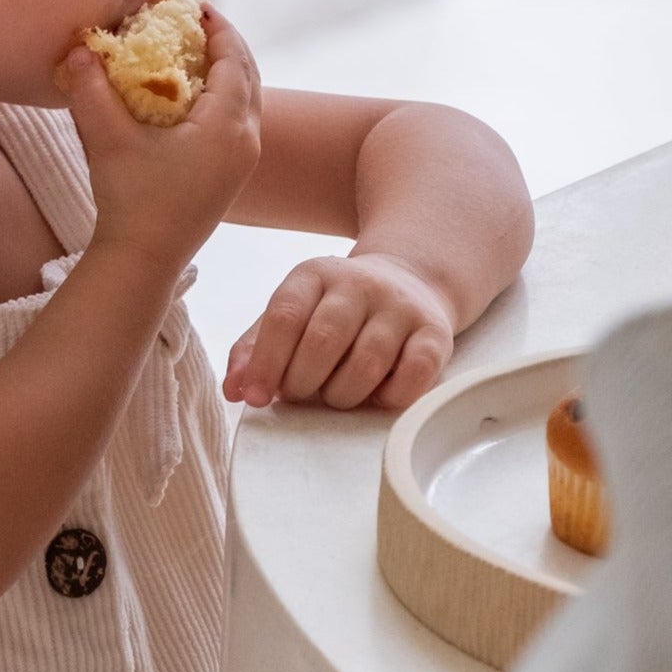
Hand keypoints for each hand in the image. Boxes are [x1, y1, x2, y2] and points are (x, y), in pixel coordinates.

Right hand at [58, 2, 260, 272]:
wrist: (143, 260)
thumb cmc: (129, 200)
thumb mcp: (107, 139)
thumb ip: (91, 89)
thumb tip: (78, 47)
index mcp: (227, 125)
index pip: (234, 60)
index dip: (218, 28)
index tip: (196, 6)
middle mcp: (246, 140)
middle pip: (249, 75)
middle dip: (226, 45)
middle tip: (198, 24)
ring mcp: (243, 162)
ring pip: (249, 100)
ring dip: (228, 72)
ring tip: (196, 54)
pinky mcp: (232, 177)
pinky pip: (239, 121)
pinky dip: (224, 98)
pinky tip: (194, 97)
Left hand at [224, 252, 455, 411]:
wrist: (408, 282)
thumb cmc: (335, 312)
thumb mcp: (292, 316)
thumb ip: (255, 350)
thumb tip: (234, 390)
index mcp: (315, 274)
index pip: (285, 316)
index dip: (266, 362)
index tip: (256, 397)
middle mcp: (360, 283)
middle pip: (324, 340)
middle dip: (304, 381)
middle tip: (302, 395)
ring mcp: (401, 306)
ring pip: (367, 362)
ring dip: (343, 395)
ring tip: (336, 395)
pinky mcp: (436, 332)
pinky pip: (414, 374)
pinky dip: (391, 397)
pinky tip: (377, 395)